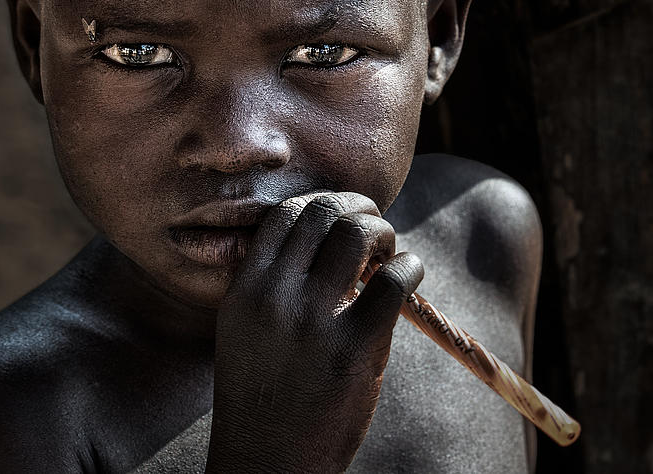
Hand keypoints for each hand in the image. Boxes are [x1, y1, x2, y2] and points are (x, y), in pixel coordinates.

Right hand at [206, 192, 423, 472]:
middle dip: (356, 206)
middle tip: (372, 224)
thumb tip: (324, 237)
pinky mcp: (354, 349)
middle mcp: (273, 297)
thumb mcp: (243, 330)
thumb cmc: (261, 394)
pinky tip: (409, 273)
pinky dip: (410, 265)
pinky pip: (394, 280)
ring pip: (357, 234)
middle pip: (322, 212)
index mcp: (244, 290)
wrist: (268, 462)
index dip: (320, 203)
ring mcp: (313, 322)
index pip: (284, 215)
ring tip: (387, 249)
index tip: (339, 214)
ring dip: (382, 230)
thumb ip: (270, 282)